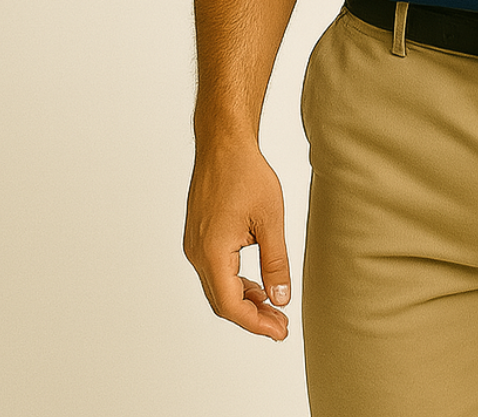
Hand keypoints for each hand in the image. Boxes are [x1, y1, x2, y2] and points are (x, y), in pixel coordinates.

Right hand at [184, 141, 291, 340]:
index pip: (231, 305)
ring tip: (275, 308)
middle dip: (252, 316)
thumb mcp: (270, 220)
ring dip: (245, 300)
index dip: (256, 323)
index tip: (280, 331)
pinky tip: (258, 285)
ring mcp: (195, 246)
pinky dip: (236, 283)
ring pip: (218, 287)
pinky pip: (216, 271)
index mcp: (212, 253)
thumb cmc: (247, 174)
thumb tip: (281, 297)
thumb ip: (276, 262)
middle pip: (222, 301)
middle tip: (281, 325)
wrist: (224, 145)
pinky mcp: (199, 238)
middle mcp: (197, 254)